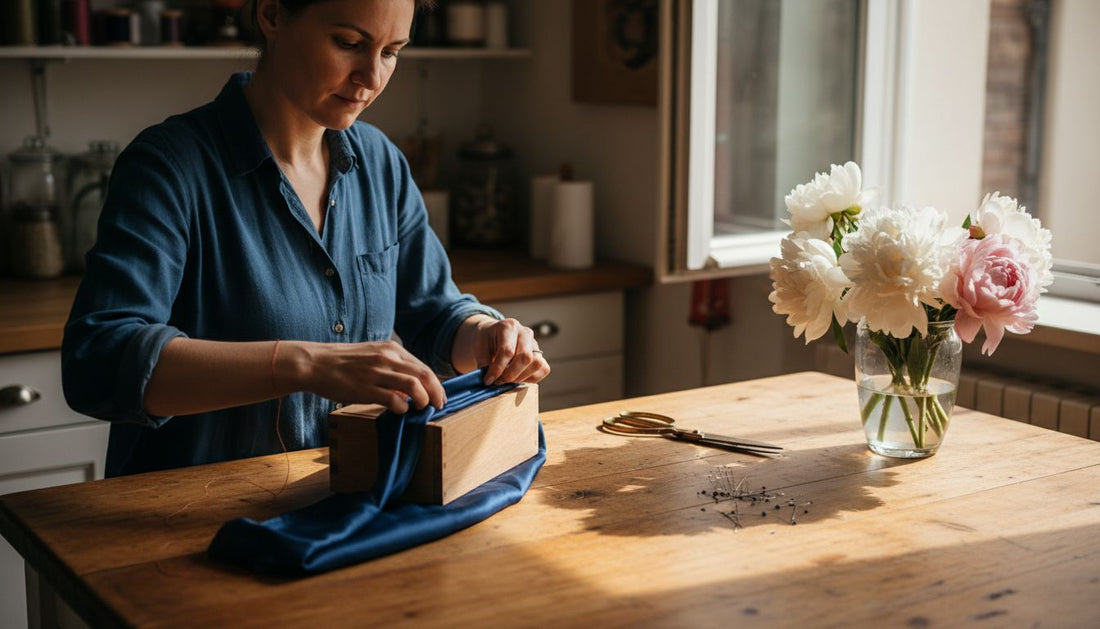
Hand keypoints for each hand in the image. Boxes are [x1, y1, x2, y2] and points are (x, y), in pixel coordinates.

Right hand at [292, 340, 445, 414]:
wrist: (315, 363)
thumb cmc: (343, 362)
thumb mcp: (372, 355)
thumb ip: (392, 366)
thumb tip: (410, 386)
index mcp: (391, 349)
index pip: (422, 366)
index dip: (435, 383)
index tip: (438, 395)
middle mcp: (387, 358)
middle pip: (424, 375)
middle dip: (436, 392)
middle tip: (438, 405)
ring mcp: (377, 372)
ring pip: (413, 385)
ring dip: (422, 399)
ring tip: (422, 408)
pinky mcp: (365, 387)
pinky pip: (393, 399)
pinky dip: (401, 407)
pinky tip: (400, 411)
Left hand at [460, 316, 550, 384]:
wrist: (493, 335)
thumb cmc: (486, 341)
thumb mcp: (479, 348)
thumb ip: (484, 363)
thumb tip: (489, 381)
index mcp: (508, 326)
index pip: (507, 351)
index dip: (498, 369)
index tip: (488, 380)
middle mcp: (525, 332)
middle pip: (525, 357)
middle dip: (510, 375)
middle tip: (498, 382)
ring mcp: (535, 343)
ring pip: (536, 363)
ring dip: (521, 377)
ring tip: (506, 381)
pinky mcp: (540, 354)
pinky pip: (543, 369)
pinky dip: (531, 378)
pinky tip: (517, 378)